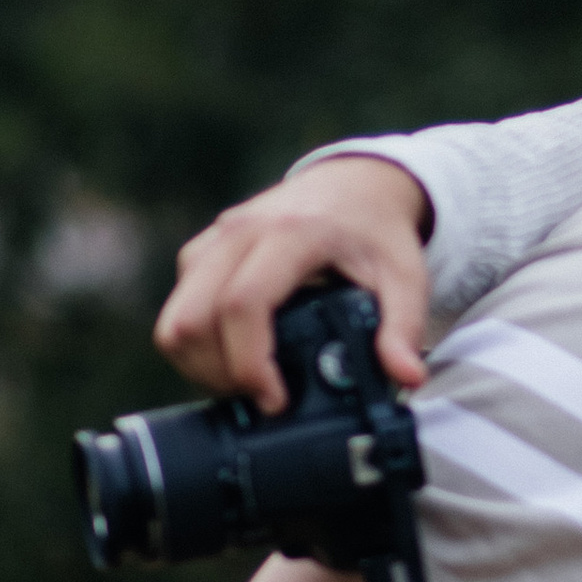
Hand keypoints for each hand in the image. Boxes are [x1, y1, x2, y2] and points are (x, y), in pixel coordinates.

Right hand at [158, 157, 435, 407]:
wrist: (355, 182)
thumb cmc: (376, 230)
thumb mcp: (405, 275)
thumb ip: (404, 326)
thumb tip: (406, 376)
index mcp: (291, 233)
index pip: (244, 303)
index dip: (248, 362)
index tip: (274, 398)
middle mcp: (241, 232)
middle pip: (193, 317)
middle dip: (217, 373)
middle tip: (260, 395)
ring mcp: (215, 240)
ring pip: (175, 318)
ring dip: (200, 363)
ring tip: (246, 381)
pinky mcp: (201, 252)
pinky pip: (178, 307)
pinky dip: (197, 343)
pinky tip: (235, 355)